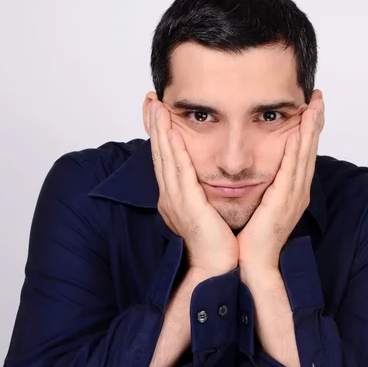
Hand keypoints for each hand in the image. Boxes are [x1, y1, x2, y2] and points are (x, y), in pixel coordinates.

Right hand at [147, 96, 238, 276]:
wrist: (217, 267)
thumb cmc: (217, 241)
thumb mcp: (206, 210)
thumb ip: (202, 192)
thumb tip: (205, 177)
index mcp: (176, 196)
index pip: (165, 158)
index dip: (160, 134)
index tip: (157, 111)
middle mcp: (171, 196)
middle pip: (160, 154)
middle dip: (154, 126)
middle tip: (150, 100)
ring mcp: (176, 201)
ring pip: (166, 159)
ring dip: (161, 132)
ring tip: (157, 107)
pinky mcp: (188, 207)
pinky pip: (180, 175)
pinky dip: (175, 153)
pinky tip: (173, 135)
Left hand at [237, 90, 324, 271]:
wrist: (253, 263)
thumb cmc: (254, 236)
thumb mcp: (263, 204)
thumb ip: (266, 186)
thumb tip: (262, 170)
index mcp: (293, 190)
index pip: (303, 154)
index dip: (309, 130)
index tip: (310, 107)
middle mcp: (298, 191)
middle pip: (309, 151)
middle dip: (315, 123)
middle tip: (318, 97)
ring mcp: (294, 197)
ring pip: (304, 157)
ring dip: (309, 131)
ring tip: (313, 106)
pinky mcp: (283, 203)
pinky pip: (291, 172)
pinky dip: (295, 152)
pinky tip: (297, 134)